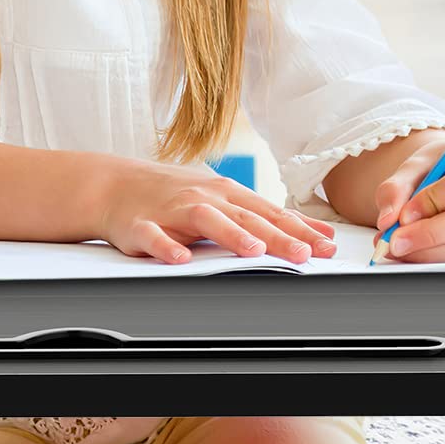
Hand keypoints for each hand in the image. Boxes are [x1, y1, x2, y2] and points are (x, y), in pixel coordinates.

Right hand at [97, 157, 338, 264]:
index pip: (270, 213)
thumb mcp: (223, 200)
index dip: (300, 230)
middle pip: (246, 217)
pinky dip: (167, 247)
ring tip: (252, 250)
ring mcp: (173, 210)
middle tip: (304, 253)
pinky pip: (155, 237)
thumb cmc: (176, 196)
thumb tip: (315, 233)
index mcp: (227, 194)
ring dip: (230, 234)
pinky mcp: (142, 225)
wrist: (116, 185)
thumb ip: (264, 218)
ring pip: (205, 221)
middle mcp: (205, 198)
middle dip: (277, 235)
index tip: (328, 247)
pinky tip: (180, 259)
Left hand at [371, 138, 444, 264]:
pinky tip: (419, 253)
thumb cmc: (439, 167)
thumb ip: (395, 188)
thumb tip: (387, 220)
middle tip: (395, 241)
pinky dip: (441, 259)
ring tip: (402, 248)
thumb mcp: (413, 167)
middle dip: (429, 235)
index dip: (431, 203)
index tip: (403, 215)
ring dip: (432, 253)